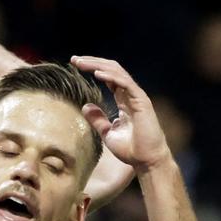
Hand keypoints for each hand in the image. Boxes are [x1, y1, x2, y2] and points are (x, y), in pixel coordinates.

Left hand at [71, 56, 172, 172]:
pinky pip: (126, 84)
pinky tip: (97, 74)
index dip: (94, 69)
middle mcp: (131, 95)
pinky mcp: (141, 102)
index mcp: (124, 100)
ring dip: (98, 66)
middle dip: (93, 63)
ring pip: (118, 73)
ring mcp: (137, 97)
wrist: (146, 160)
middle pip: (112, 70)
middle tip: (74, 59)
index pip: (109, 77)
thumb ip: (98, 119)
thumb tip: (85, 106)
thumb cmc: (131, 149)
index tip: (76, 65)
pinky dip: (112, 77)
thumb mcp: (107, 132)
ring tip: (81, 63)